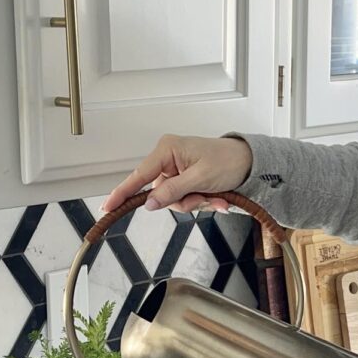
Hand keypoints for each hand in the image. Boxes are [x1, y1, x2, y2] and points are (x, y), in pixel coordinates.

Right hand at [102, 135, 252, 213]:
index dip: (122, 192)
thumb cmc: (228, 161)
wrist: (250, 162)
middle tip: (204, 198)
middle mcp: (167, 158)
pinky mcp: (184, 179)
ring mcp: (176, 170)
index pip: (139, 175)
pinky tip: (218, 198)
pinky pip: (184, 199)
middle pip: (159, 194)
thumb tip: (149, 203)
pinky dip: (200, 202)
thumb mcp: (200, 178)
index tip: (107, 207)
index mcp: (167, 150)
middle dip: (183, 202)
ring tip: (215, 196)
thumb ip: (172, 191)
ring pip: (173, 200)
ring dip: (195, 203)